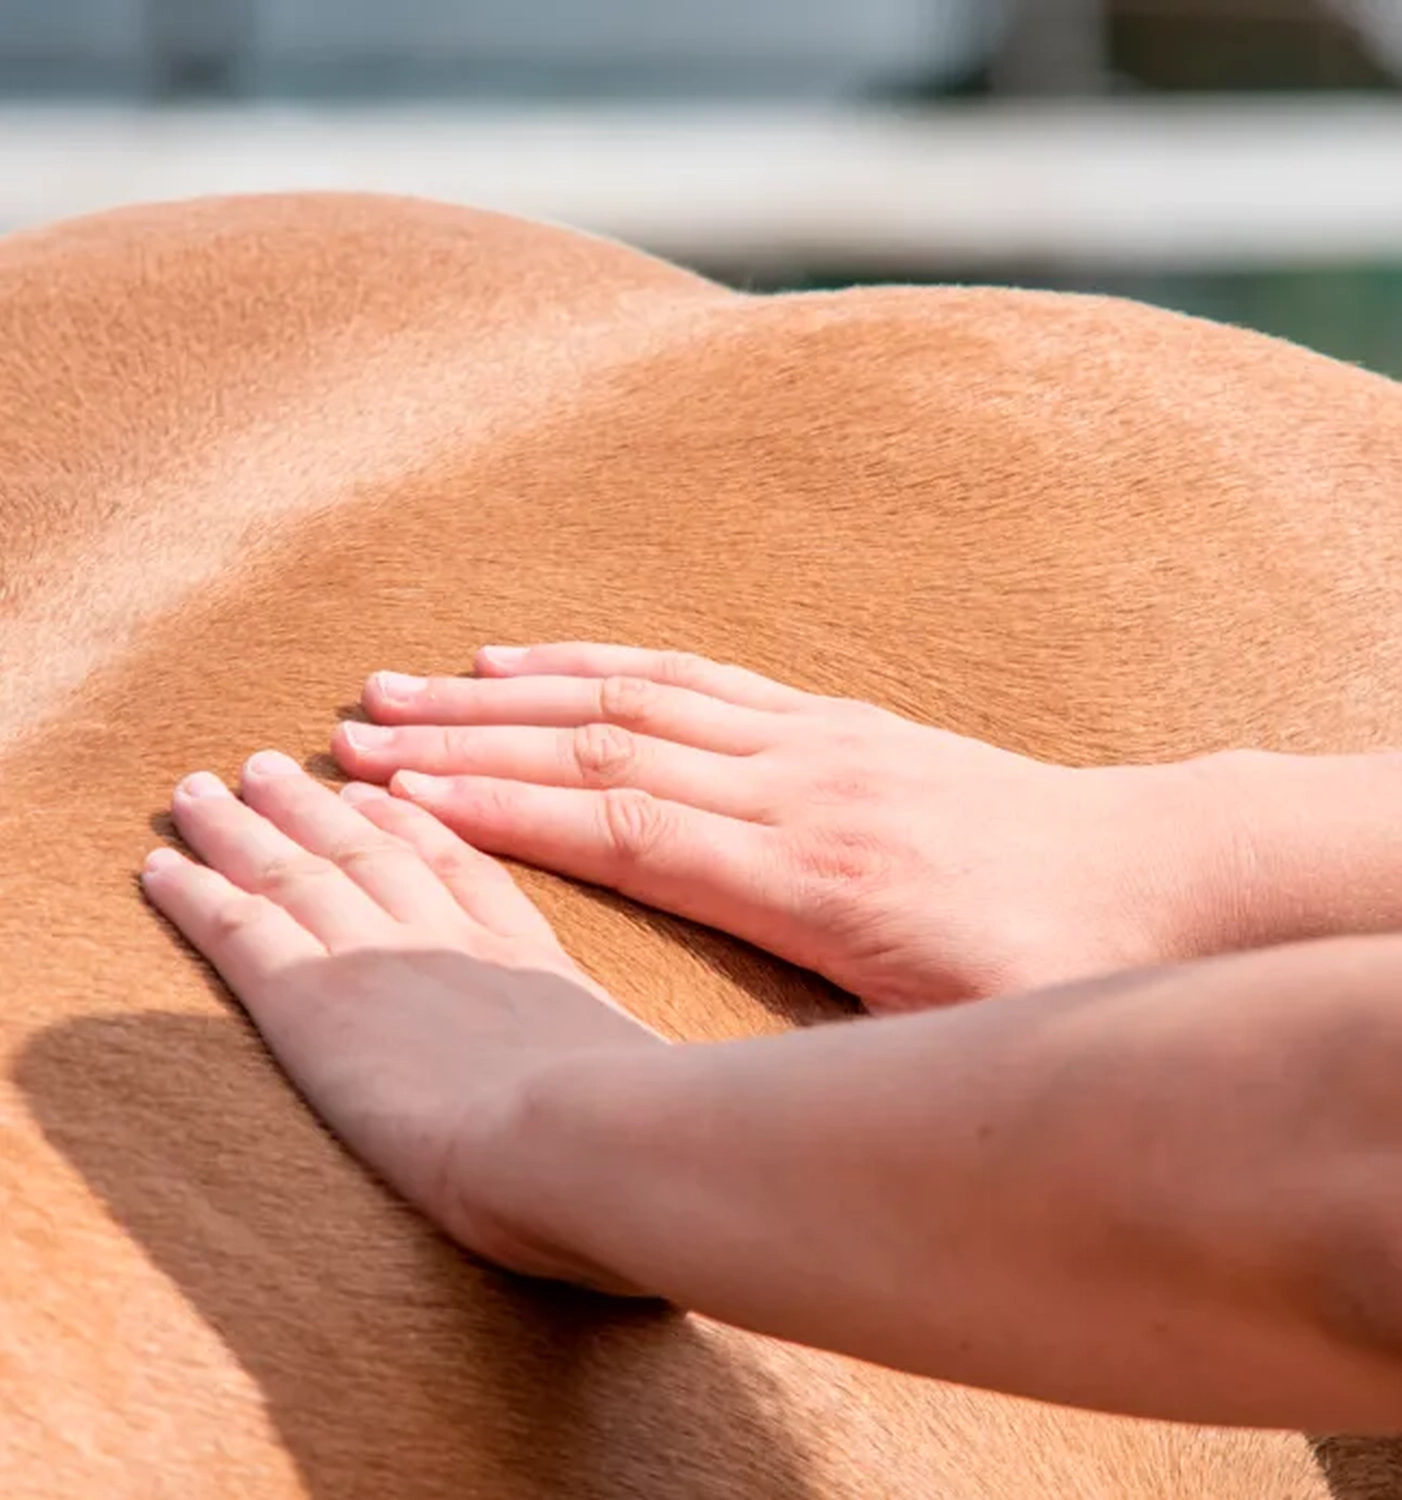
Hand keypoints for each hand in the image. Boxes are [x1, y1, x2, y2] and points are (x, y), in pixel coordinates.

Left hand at [140, 749, 665, 1292]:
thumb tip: (640, 1103)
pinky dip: (195, 891)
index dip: (416, 824)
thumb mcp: (641, 1083)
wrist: (582, 1131)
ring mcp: (380, 956)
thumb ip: (622, 1077)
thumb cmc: (632, 1130)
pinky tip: (160, 863)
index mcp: (526, 959)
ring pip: (296, 869)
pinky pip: (240, 929)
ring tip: (205, 787)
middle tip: (274, 766)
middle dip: (317, 805)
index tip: (386, 792)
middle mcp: (447, 937)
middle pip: (368, 850)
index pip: (459, 870)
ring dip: (246, 824)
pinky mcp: (314, 1000)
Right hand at [331, 643, 1234, 1009]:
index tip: (397, 797)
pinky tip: (545, 659)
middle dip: (474, 738)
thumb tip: (743, 1093)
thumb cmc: (1056, 970)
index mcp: (810, 875)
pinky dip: (609, 663)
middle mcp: (797, 786)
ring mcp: (815, 741)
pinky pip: (700, 677)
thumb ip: (845, 1043)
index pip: (622, 826)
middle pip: (606, 746)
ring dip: (520, 689)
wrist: (1162, 875)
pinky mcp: (834, 721)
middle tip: (362, 728)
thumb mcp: (958, 1040)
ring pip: (639, 696)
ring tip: (419, 681)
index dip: (501, 808)